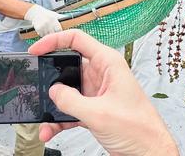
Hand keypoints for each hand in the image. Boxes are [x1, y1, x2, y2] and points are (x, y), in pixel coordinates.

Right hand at [24, 4, 62, 35]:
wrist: (35, 12)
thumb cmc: (47, 14)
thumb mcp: (55, 14)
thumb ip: (61, 18)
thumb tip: (70, 19)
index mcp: (53, 19)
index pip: (59, 29)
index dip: (59, 32)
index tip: (59, 33)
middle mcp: (48, 22)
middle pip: (53, 33)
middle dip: (54, 34)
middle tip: (53, 32)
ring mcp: (43, 26)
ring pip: (48, 35)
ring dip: (48, 35)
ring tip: (48, 30)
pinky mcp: (38, 29)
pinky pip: (42, 35)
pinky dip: (43, 34)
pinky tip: (43, 30)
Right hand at [29, 30, 177, 155]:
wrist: (149, 152)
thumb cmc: (139, 129)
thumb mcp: (99, 113)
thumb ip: (71, 101)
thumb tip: (53, 91)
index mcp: (108, 63)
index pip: (77, 40)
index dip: (54, 41)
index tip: (37, 49)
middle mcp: (102, 74)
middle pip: (68, 66)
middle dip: (50, 78)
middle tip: (36, 85)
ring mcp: (96, 93)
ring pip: (67, 91)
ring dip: (53, 105)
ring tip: (43, 118)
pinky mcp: (93, 110)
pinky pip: (70, 109)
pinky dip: (59, 119)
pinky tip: (50, 129)